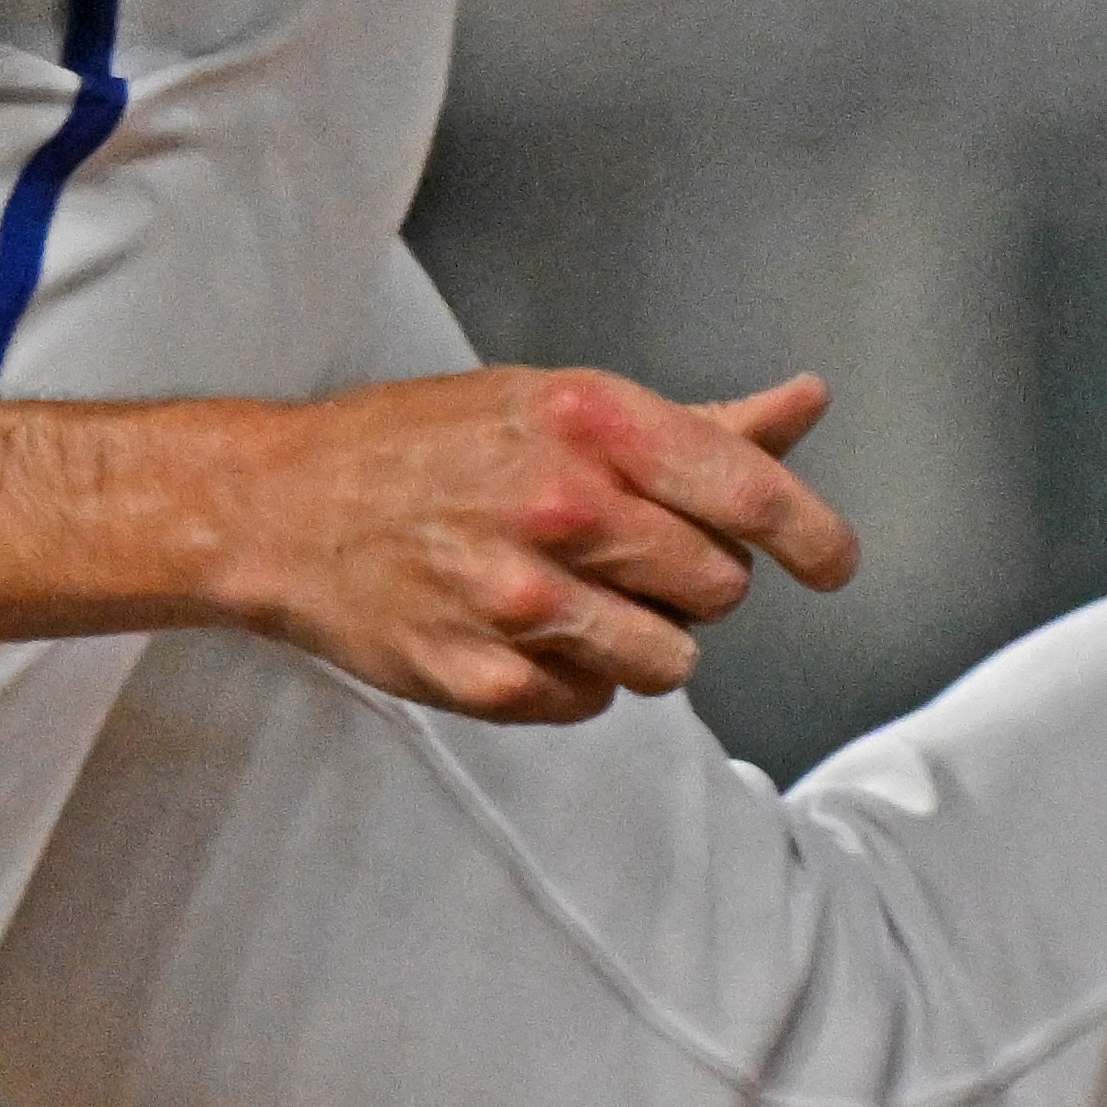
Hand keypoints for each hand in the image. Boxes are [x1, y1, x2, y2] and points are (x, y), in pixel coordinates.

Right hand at [201, 366, 858, 723]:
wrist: (279, 507)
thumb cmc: (420, 446)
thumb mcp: (554, 405)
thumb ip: (690, 424)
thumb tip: (805, 404)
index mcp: (586, 423)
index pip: (751, 493)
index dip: (813, 537)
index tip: (827, 562)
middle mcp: (559, 506)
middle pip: (719, 587)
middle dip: (690, 580)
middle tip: (623, 555)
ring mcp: (518, 598)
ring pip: (668, 661)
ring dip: (637, 639)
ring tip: (568, 597)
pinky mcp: (482, 676)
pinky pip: (591, 702)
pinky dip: (571, 677)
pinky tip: (516, 630)